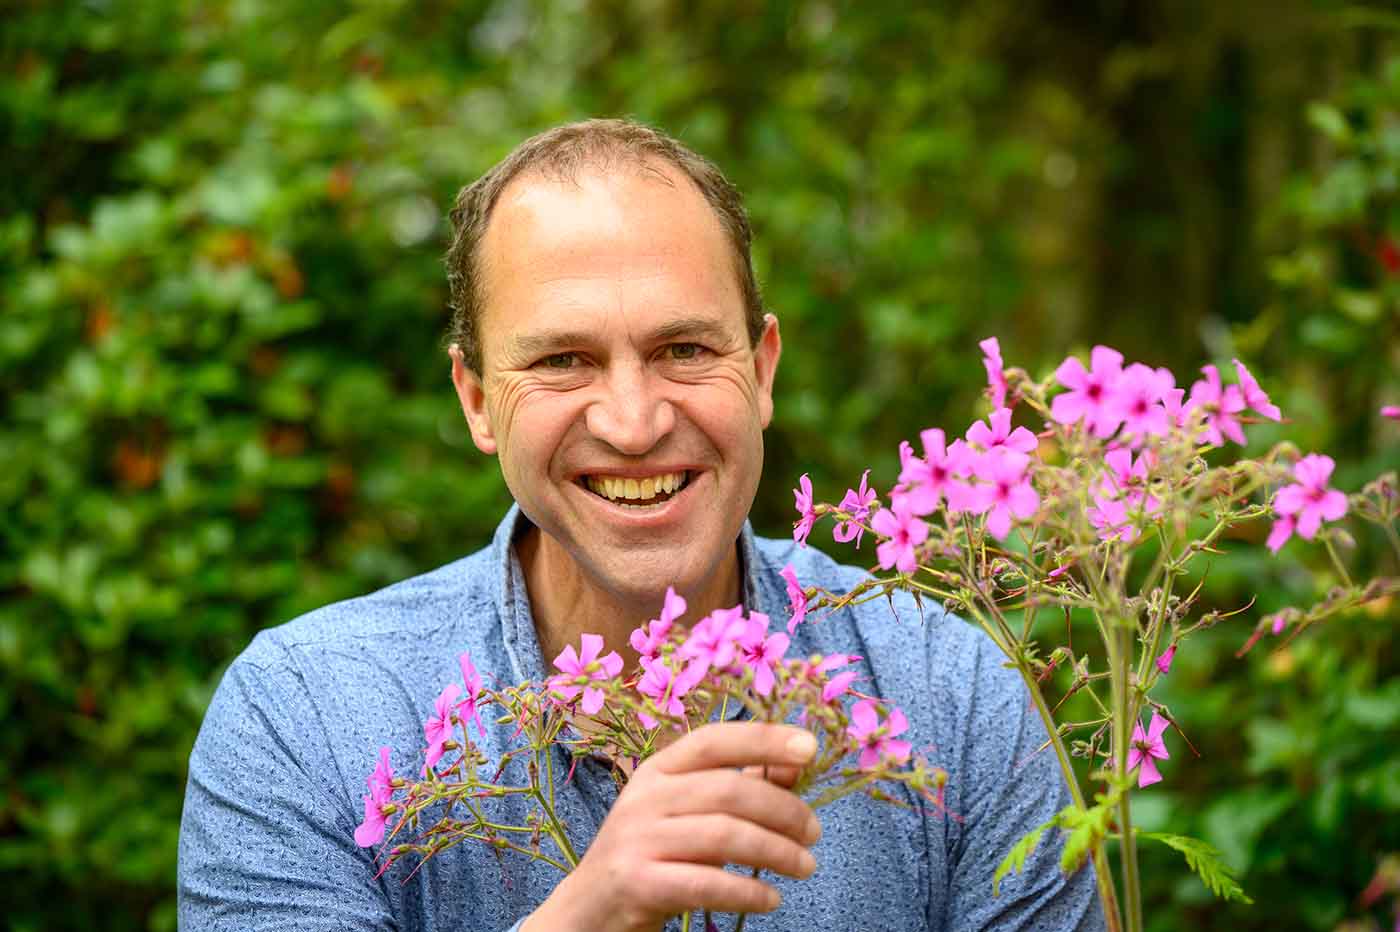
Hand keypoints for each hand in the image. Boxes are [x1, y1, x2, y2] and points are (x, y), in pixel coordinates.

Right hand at [522, 721, 822, 931]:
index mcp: (658, 769)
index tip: (810, 748)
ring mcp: (638, 839)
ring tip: (805, 866)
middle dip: (784, 810)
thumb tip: (796, 761)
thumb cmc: (651, 855)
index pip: (714, 740)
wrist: (589, 911)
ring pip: (724, 835)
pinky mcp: (638, 882)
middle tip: (815, 832)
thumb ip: (738, 786)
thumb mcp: (687, 813)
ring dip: (776, 851)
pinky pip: (706, 883)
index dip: (763, 738)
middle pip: (728, 791)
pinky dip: (747, 891)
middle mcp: (645, 796)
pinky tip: (771, 898)